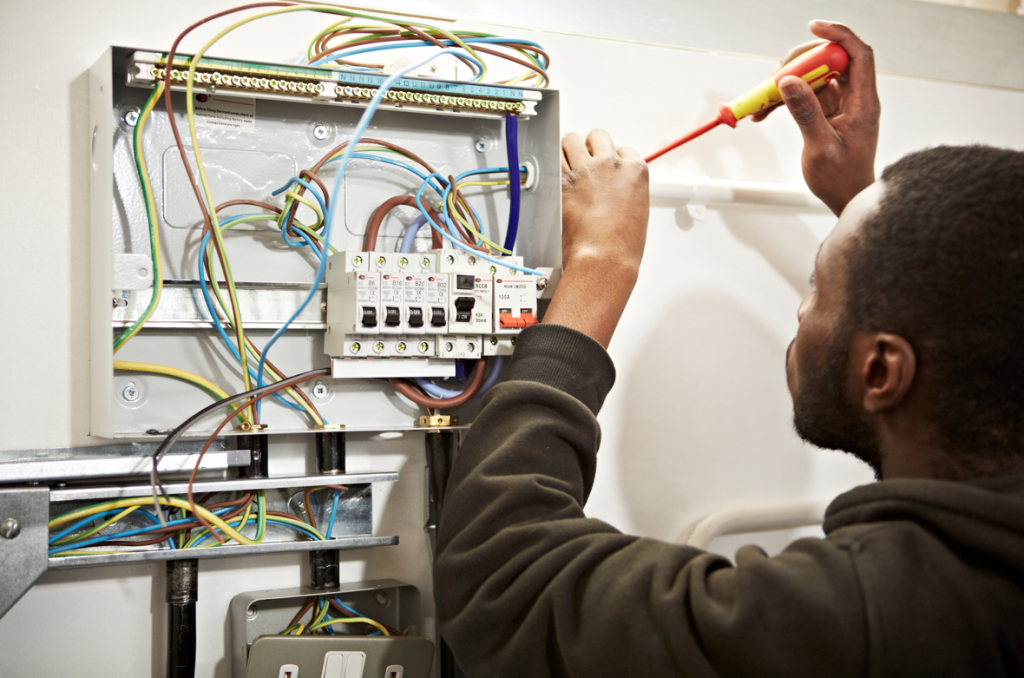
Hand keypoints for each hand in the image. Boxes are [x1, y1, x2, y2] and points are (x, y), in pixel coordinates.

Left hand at [543, 130, 648, 347]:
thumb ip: (626, 191)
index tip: (607, 170)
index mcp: (635, 171)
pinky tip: (557, 171)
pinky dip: (555, 162)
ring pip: (573, 139)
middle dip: (592, 147)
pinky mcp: (565, 181)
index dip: (613, 160)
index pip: (623, 150)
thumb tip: (614, 191)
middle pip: (599, 137)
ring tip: (568, 161)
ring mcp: (587, 170)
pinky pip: (555, 158)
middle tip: (587, 162)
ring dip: (570, 148)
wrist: (605, 258)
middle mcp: (612, 164)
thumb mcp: (637, 210)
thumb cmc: (622, 246)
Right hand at [756, 21, 879, 215]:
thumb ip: (806, 113)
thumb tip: (791, 83)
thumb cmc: (842, 179)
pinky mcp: (827, 113)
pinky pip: (805, 96)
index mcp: (863, 102)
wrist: (846, 198)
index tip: (813, 26)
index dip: (838, 34)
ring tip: (764, 100)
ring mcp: (841, 105)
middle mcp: (855, 98)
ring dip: (787, 84)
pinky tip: (766, 111)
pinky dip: (785, 100)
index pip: (857, 54)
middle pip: (830, 61)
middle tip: (776, 75)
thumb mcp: (821, 146)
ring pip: (813, 78)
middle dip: (800, 63)